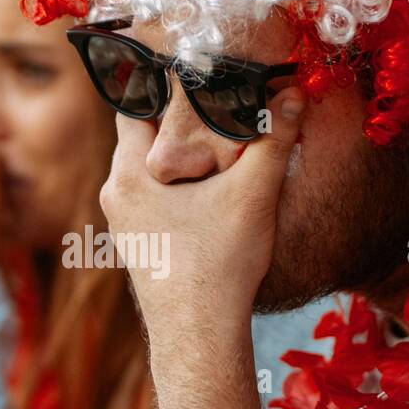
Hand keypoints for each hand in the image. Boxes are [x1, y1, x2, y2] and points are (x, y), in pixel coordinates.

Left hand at [100, 88, 304, 339]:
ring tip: (218, 146)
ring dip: (179, 157)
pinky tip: (210, 192)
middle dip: (178, 121)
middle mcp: (115, 194)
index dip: (164, 83)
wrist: (199, 337)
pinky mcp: (139, 245)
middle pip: (143, 137)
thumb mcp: (253, 194)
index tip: (196, 72)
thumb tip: (293, 93)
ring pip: (149, 170)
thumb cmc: (218, 265)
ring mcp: (123, 223)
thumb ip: (274, 139)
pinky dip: (177, 186)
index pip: (134, 103)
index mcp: (128, 173)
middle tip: (216, 105)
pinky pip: (153, 198)